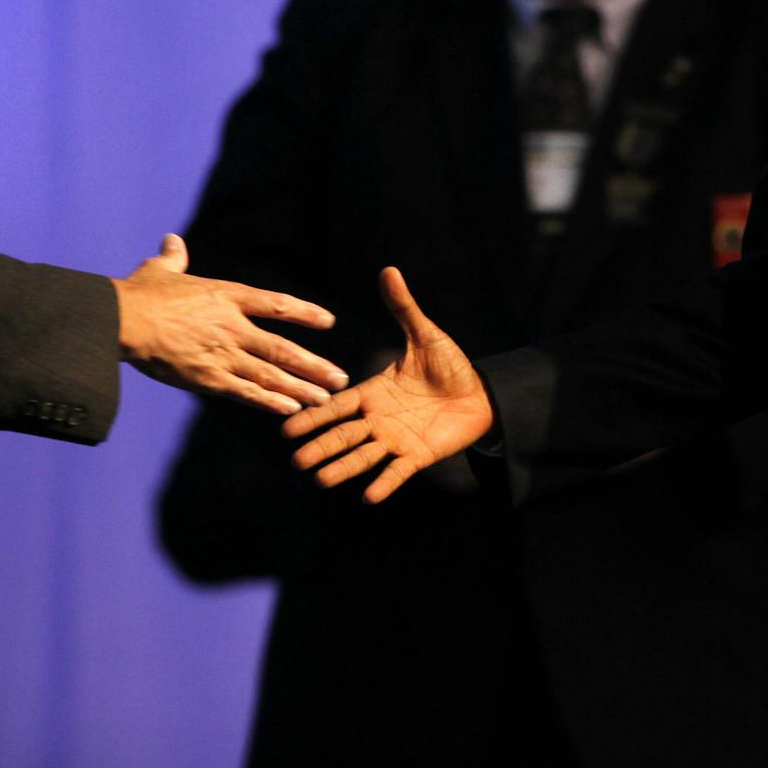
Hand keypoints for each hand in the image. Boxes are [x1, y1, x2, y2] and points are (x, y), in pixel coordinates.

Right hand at [114, 234, 347, 414]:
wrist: (121, 320)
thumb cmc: (139, 294)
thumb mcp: (160, 271)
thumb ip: (173, 258)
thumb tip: (172, 240)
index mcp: (226, 296)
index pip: (276, 305)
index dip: (305, 313)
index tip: (328, 321)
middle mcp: (233, 326)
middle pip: (282, 348)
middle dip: (314, 365)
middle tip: (340, 378)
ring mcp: (222, 354)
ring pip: (270, 375)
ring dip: (300, 388)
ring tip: (324, 399)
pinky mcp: (206, 378)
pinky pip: (245, 392)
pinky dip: (269, 402)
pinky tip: (290, 410)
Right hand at [283, 267, 495, 502]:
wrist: (480, 394)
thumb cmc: (448, 366)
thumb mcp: (425, 335)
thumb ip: (403, 308)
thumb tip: (389, 271)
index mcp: (374, 392)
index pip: (337, 405)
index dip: (314, 415)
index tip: (287, 427)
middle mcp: (379, 419)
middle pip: (343, 435)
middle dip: (320, 447)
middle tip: (295, 461)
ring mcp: (396, 440)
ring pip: (363, 456)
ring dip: (344, 468)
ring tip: (321, 480)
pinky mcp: (418, 456)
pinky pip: (398, 472)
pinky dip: (384, 484)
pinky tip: (368, 497)